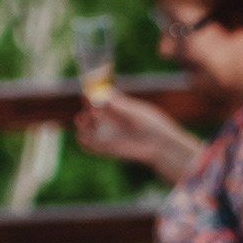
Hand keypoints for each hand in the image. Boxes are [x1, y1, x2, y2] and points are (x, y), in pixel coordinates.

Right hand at [75, 92, 202, 180]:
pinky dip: (83, 140)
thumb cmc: (152, 125)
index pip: (97, 97)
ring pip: (86, 127)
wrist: (160, 146)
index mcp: (116, 106)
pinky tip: (86, 137)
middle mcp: (109, 118)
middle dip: (86, 109)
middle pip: (89, 111)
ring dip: (82, 124)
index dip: (90, 94)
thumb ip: (120, 106)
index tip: (88, 94)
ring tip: (87, 122)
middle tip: (91, 111)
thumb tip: (103, 95)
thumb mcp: (137, 113)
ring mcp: (107, 132)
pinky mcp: (106, 147)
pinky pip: (88, 144)